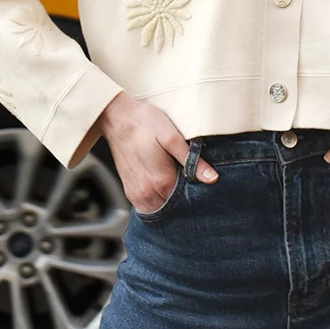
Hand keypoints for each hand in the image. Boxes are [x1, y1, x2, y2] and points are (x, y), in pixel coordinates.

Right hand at [95, 93, 218, 213]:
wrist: (117, 118)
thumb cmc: (144, 123)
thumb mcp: (172, 137)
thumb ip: (192, 160)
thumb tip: (212, 178)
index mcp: (161, 182)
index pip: (187, 201)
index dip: (197, 193)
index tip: (202, 183)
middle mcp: (147, 193)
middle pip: (174, 209)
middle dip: (184, 199)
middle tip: (191, 182)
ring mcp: (136, 195)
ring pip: (161, 210)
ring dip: (171, 202)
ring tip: (177, 182)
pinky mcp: (130, 192)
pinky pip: (149, 207)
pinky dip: (159, 201)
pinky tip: (164, 186)